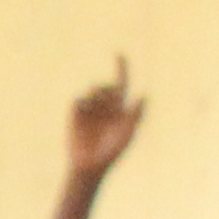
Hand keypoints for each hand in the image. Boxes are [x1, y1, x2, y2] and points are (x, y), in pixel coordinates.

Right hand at [68, 59, 145, 179]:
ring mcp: (89, 110)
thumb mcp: (128, 133)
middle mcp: (104, 107)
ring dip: (97, 94)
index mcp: (120, 108)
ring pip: (93, 89)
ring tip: (96, 107)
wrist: (89, 165)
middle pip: (107, 85)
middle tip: (109, 99)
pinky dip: (82, 103)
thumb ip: (136, 115)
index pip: (121, 83)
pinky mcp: (74, 115)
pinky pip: (78, 99)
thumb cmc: (112, 152)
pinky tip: (84, 113)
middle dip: (108, 88)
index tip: (118, 53)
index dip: (120, 67)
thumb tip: (144, 95)